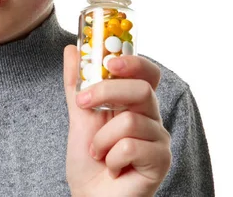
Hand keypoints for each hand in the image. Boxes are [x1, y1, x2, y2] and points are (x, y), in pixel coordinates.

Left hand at [63, 45, 171, 196]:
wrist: (90, 195)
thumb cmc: (89, 159)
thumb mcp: (78, 115)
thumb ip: (77, 83)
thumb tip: (71, 49)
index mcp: (134, 102)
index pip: (146, 73)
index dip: (133, 62)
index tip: (109, 60)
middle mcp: (151, 117)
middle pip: (141, 89)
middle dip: (106, 92)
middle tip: (83, 104)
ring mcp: (159, 139)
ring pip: (131, 121)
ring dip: (102, 139)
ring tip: (99, 153)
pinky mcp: (161, 161)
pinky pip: (132, 146)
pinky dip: (111, 158)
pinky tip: (112, 167)